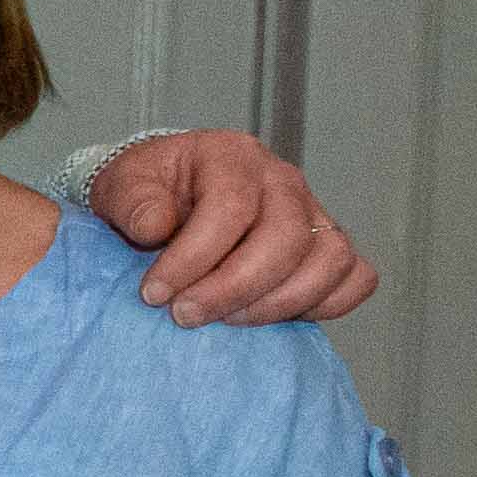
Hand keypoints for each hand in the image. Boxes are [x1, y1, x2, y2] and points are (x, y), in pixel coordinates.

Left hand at [94, 131, 376, 326]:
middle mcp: (282, 180)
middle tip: (185, 315)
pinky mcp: (326, 245)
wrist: (165, 195)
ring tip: (225, 320)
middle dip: (233, 288)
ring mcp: (313, 212)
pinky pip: (356, 277)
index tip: (154, 295)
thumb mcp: (120, 186)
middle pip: (286, 238)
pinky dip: (325, 304)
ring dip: (278, 302)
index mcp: (231, 156)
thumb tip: (156, 228)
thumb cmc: (146, 192)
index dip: (193, 258)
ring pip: (329, 259)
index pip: (230, 208)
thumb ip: (132, 203)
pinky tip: (271, 317)